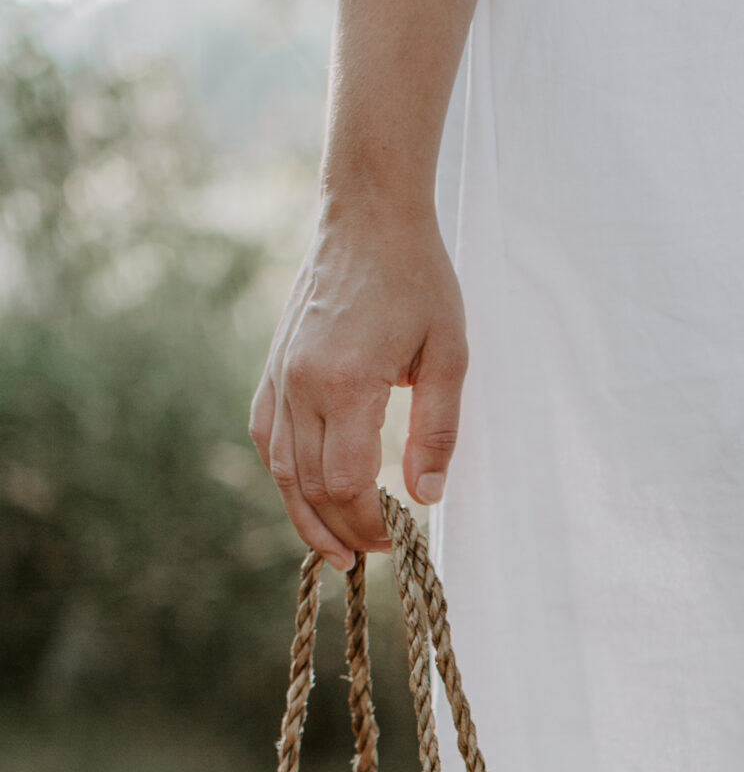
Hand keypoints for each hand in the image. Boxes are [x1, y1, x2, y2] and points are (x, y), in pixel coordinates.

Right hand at [249, 205, 466, 568]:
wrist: (368, 216)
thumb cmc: (417, 280)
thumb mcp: (449, 356)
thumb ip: (437, 432)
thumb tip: (425, 497)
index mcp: (345, 383)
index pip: (344, 482)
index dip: (367, 523)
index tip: (397, 538)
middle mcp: (301, 384)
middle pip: (309, 485)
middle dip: (341, 529)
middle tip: (373, 555)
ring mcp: (280, 374)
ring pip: (280, 467)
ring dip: (305, 515)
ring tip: (335, 550)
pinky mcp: (274, 366)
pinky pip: (266, 434)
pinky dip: (283, 473)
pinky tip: (305, 495)